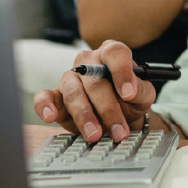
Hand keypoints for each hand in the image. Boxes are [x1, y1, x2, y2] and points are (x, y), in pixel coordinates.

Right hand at [32, 40, 154, 142]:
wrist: (118, 116)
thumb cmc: (129, 99)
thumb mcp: (142, 94)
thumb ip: (139, 89)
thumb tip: (129, 91)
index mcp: (110, 53)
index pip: (115, 52)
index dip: (122, 72)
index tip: (129, 94)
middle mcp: (88, 61)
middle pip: (95, 80)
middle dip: (108, 109)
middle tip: (118, 131)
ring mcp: (69, 77)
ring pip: (74, 93)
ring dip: (85, 116)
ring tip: (95, 135)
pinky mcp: (56, 95)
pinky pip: (45, 97)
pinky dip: (45, 106)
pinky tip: (50, 116)